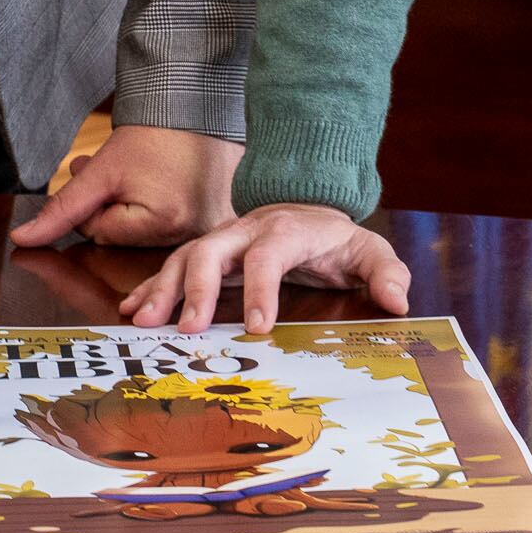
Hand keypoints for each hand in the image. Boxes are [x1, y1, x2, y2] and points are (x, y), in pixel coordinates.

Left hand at [10, 125, 244, 248]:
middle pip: (126, 237)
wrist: (195, 102)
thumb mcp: (101, 170)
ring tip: (143, 173)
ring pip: (147, 232)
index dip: (95, 203)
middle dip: (113, 206)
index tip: (106, 176)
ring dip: (136, 206)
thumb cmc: (151, 132)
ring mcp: (210, 228)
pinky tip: (167, 180)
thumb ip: (62, 208)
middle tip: (119, 171)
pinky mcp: (219, 218)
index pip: (101, 233)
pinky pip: (176, 225)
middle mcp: (193, 234)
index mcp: (164, 224)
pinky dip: (164, 205)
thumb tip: (21, 239)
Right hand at [118, 203, 412, 333]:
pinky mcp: (208, 251)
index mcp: (288, 230)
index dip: (262, 288)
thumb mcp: (368, 250)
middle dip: (198, 288)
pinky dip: (152, 286)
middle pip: (214, 249)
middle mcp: (248, 229)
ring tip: (144, 322)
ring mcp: (223, 239)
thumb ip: (386, 271)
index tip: (258, 327)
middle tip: (188, 329)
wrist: (308, 203)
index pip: (270, 254)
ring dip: (164, 288)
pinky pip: (174, 265)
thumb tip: (398, 300)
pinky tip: (133, 311)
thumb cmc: (337, 238)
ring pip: (186, 256)